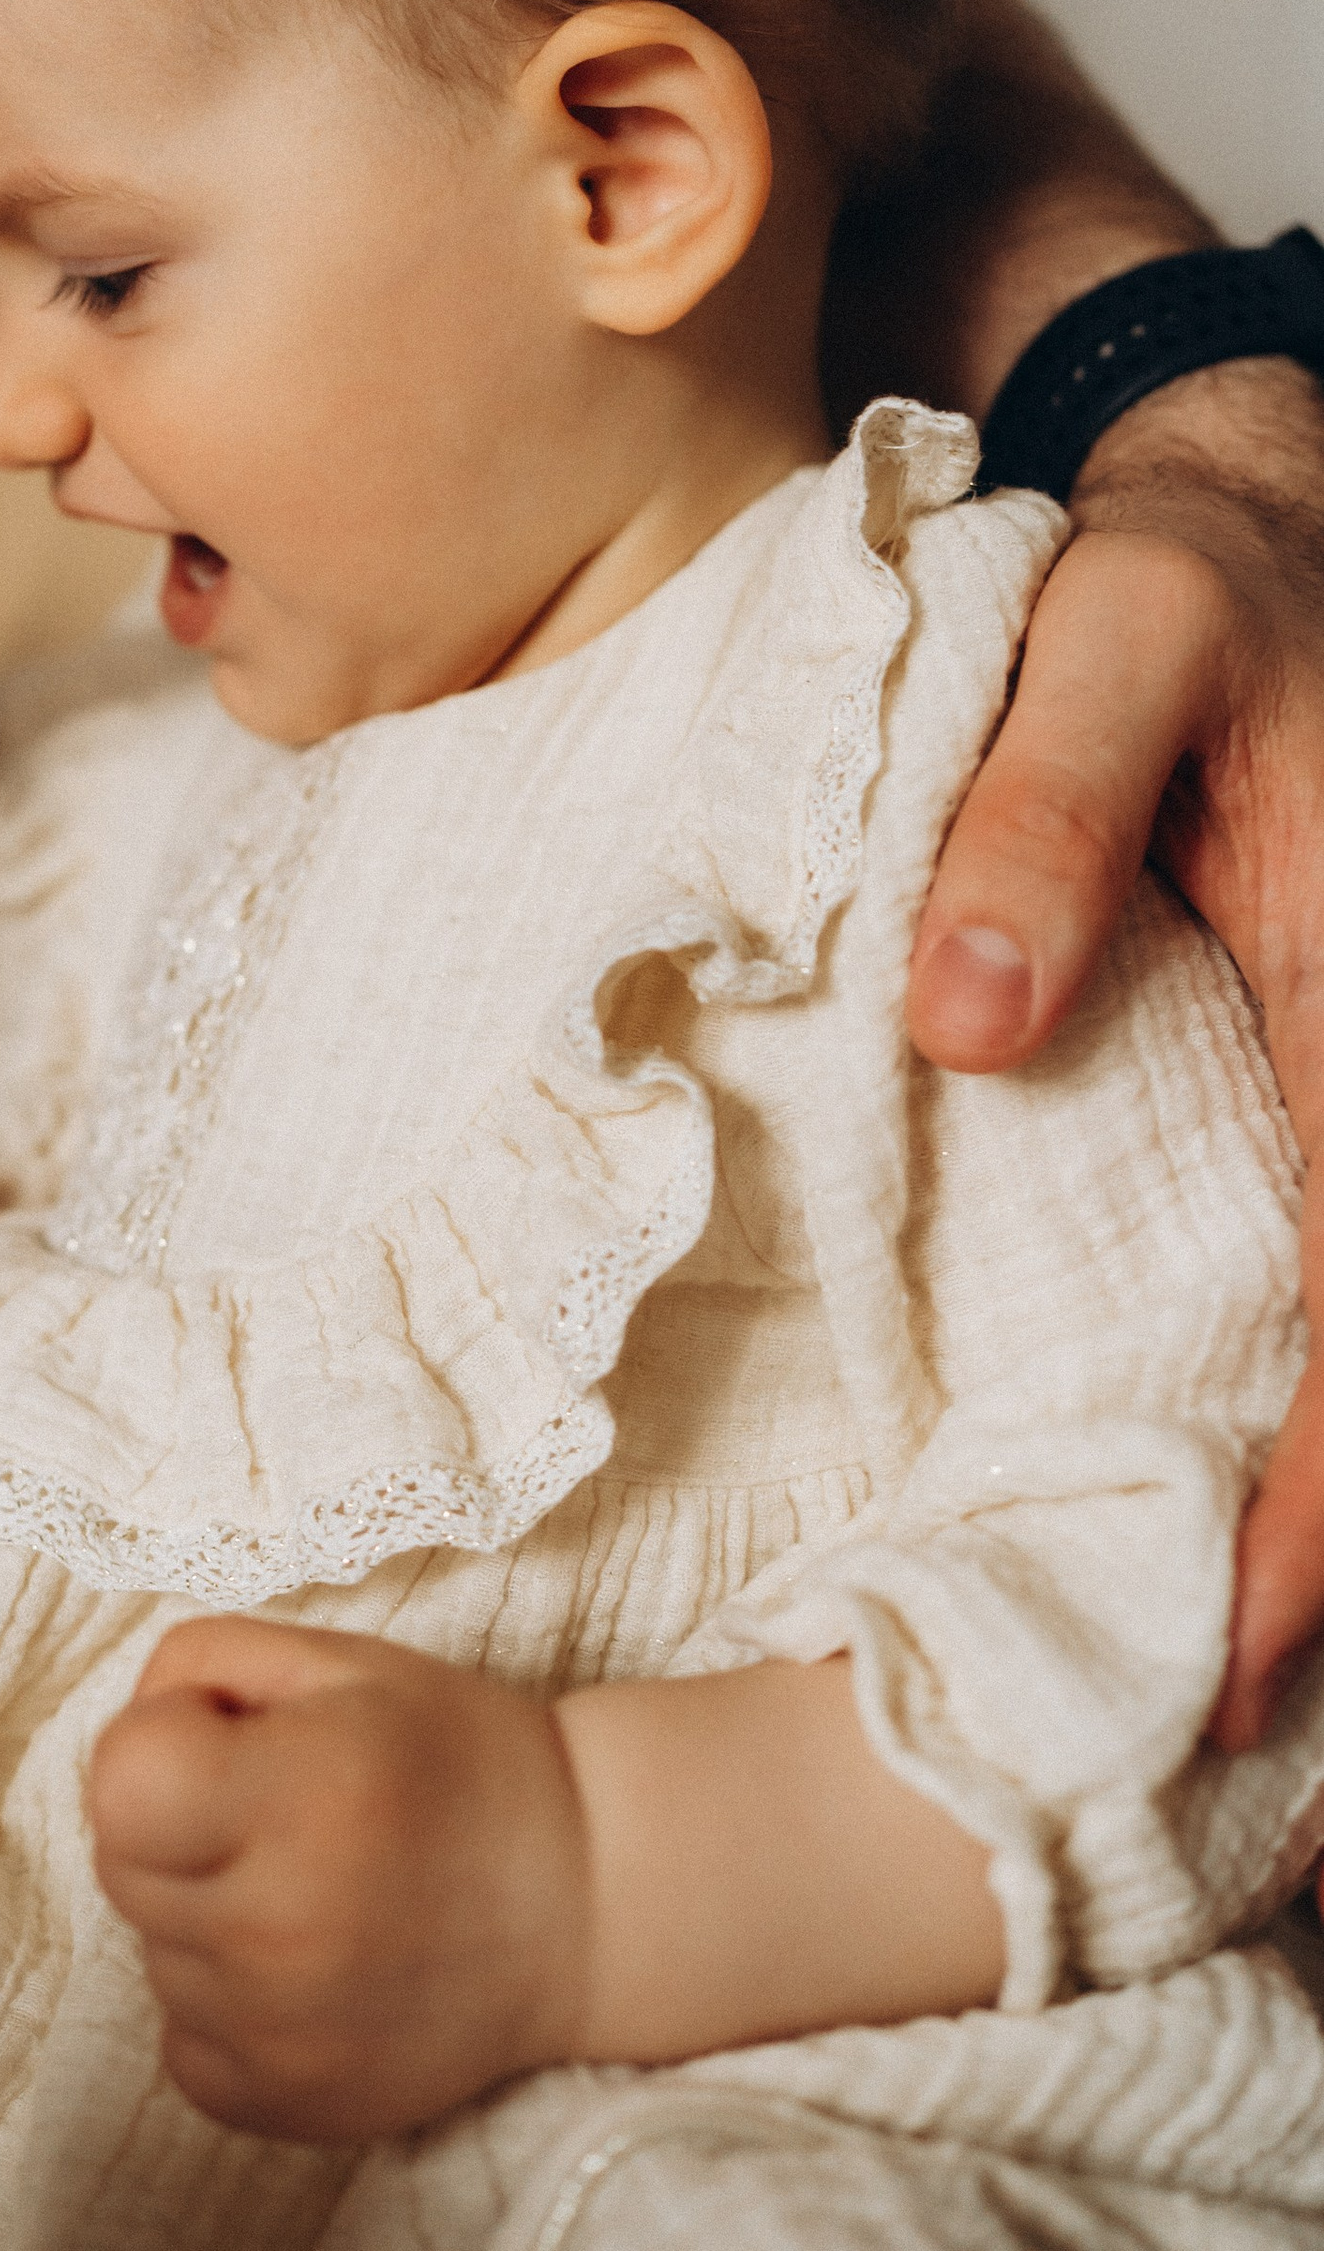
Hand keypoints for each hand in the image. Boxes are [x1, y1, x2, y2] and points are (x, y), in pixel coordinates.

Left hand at [87, 1619, 583, 2142]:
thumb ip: (198, 1666)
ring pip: (156, 1951)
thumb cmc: (450, 1757)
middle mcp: (283, 1929)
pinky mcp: (285, 2105)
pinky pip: (184, 2043)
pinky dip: (222, 2005)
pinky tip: (307, 1966)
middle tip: (280, 1809)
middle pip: (124, 1864)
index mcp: (302, 1796)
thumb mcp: (338, 1659)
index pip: (121, 1785)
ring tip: (312, 1887)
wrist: (581, 1898)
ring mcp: (281, 2035)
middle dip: (179, 1823)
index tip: (227, 1742)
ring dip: (206, 1912)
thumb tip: (128, 1746)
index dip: (157, 1743)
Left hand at [900, 364, 1323, 1743]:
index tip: (1228, 1667)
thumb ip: (1034, 816)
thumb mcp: (1111, 645)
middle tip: (1221, 1750)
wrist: (1279, 500)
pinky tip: (1242, 1485)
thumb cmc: (1189, 575)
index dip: (1311, 1511)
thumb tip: (963, 1025)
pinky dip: (1315, 1392)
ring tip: (1230, 1686)